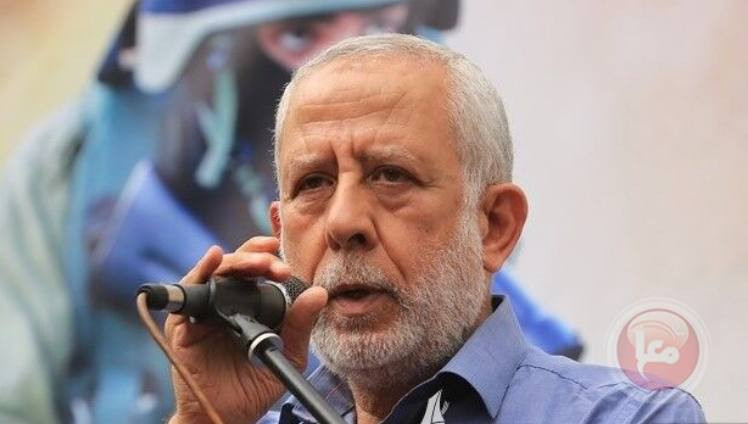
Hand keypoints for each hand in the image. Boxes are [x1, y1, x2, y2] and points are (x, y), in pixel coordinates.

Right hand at [165, 237, 327, 423]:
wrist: (232, 415)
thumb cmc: (256, 384)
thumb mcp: (287, 352)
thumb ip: (300, 324)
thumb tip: (319, 293)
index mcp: (249, 303)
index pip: (256, 270)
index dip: (269, 261)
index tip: (286, 269)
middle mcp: (225, 302)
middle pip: (236, 266)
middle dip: (256, 258)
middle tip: (274, 266)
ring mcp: (203, 312)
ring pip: (214, 272)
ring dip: (235, 262)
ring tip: (256, 262)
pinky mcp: (183, 327)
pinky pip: (186, 296)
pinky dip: (199, 272)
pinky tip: (213, 259)